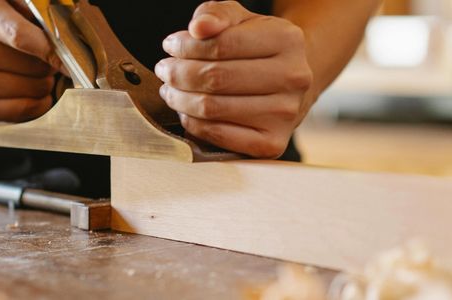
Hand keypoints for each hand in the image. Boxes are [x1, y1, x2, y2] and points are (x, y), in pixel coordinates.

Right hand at [0, 0, 57, 124]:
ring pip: (35, 89)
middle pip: (37, 66)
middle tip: (39, 63)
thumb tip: (61, 35)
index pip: (22, 36)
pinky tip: (28, 94)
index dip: (50, 50)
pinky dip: (37, 103)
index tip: (65, 59)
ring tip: (30, 77)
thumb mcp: (5, 10)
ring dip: (43, 85)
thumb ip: (32, 15)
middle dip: (47, 66)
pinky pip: (26, 110)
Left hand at [155, 1, 312, 157]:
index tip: (170, 46)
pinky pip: (219, 135)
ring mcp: (285, 114)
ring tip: (171, 90)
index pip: (222, 44)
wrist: (286, 84)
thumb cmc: (256, 49)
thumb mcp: (239, 21)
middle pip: (215, 78)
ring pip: (212, 108)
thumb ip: (217, 15)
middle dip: (179, 74)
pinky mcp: (272, 143)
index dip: (186, 46)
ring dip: (180, 99)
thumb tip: (199, 27)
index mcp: (287, 40)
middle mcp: (293, 78)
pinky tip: (187, 111)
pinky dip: (193, 124)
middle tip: (165, 71)